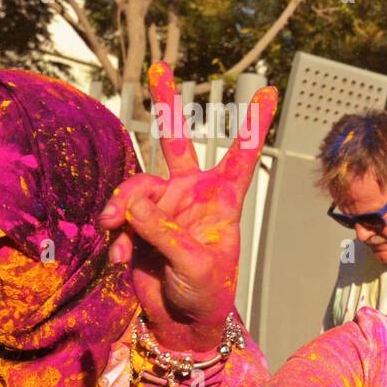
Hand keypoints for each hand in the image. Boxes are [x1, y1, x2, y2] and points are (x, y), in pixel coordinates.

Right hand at [97, 62, 278, 351]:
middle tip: (159, 67)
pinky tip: (122, 255)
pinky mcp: (138, 220)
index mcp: (223, 199)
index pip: (241, 154)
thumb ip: (163, 232)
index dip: (254, 124)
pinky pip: (120, 212)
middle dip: (167, 104)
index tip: (270, 91)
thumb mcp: (194, 264)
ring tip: (116, 232)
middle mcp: (193, 193)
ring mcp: (164, 205)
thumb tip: (129, 203)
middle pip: (177, 142)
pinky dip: (117, 233)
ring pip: (135, 185)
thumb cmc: (206, 292)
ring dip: (122, 208)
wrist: (180, 319)